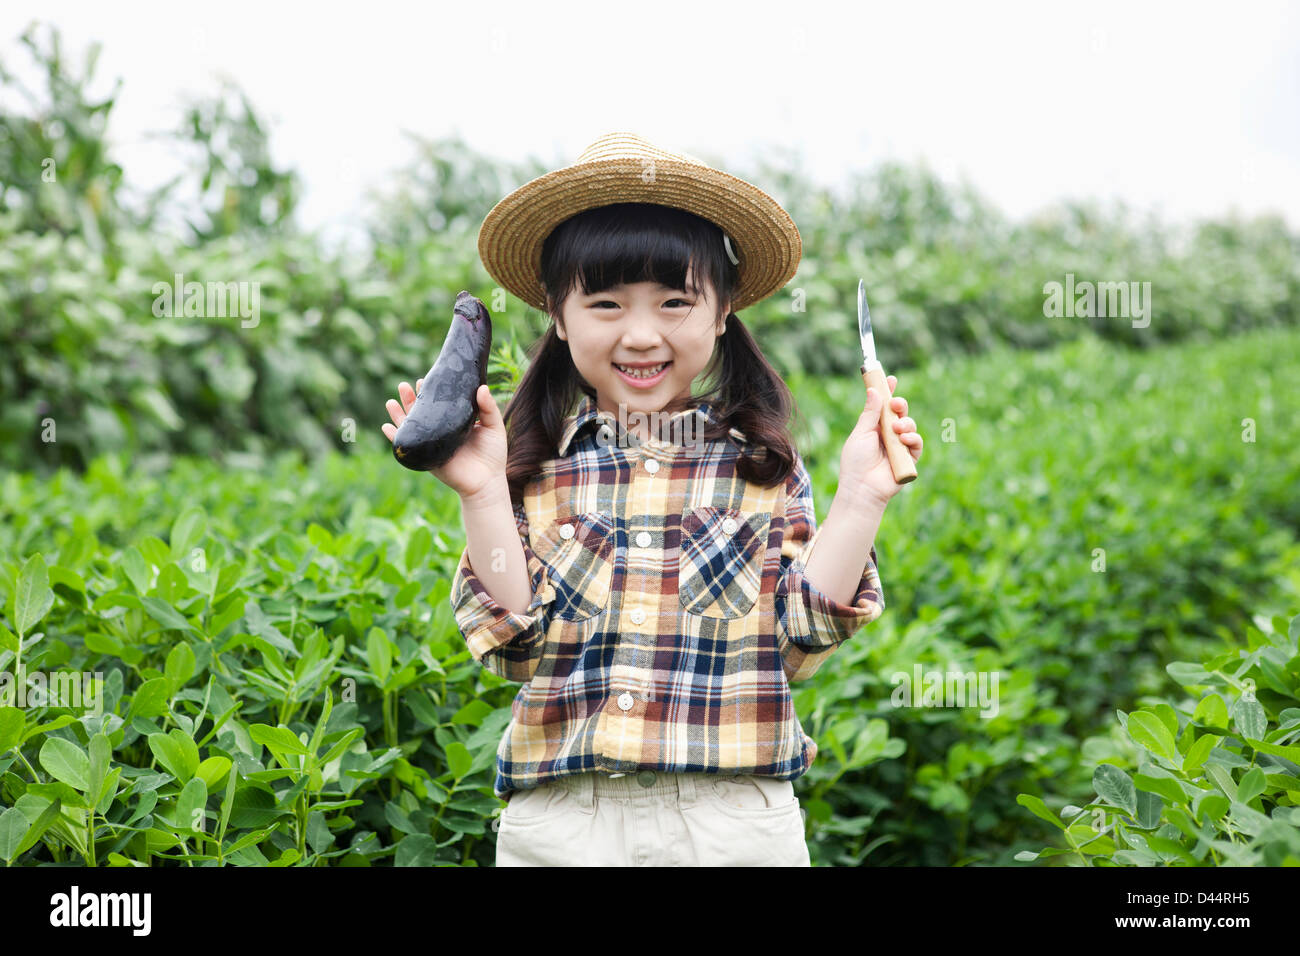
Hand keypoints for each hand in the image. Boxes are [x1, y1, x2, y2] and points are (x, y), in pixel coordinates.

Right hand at [382, 380, 508, 500]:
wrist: (487, 481)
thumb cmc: (493, 454)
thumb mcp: (493, 426)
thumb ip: (489, 407)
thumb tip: (482, 387)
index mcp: (454, 421)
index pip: (439, 403)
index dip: (431, 392)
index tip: (424, 380)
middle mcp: (440, 431)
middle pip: (421, 412)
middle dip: (410, 398)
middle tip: (404, 385)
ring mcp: (431, 444)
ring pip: (410, 426)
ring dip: (399, 413)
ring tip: (391, 401)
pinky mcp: (426, 457)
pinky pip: (407, 445)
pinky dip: (395, 436)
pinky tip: (386, 427)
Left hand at [838, 374, 922, 507]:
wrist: (862, 487)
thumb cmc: (856, 462)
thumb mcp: (861, 433)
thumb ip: (870, 413)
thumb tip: (873, 390)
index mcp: (874, 427)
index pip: (883, 406)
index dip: (888, 392)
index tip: (891, 378)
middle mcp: (888, 434)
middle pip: (899, 413)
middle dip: (900, 405)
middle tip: (896, 404)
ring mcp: (899, 446)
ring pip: (910, 425)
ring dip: (905, 423)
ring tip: (897, 429)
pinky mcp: (909, 458)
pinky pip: (917, 443)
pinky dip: (913, 439)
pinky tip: (905, 439)